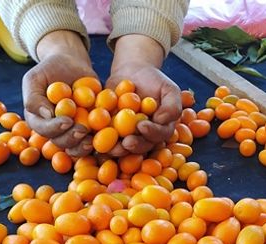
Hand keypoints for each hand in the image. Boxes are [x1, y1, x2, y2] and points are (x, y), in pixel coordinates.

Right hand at [22, 30, 95, 156]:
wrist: (71, 64)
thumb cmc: (49, 70)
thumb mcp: (35, 78)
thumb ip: (33, 96)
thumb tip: (47, 115)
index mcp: (39, 120)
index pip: (43, 129)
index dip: (54, 128)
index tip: (67, 120)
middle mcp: (55, 129)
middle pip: (60, 142)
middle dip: (71, 139)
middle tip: (83, 130)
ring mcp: (72, 131)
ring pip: (76, 146)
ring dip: (83, 146)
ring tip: (92, 139)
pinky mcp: (89, 128)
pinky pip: (93, 139)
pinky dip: (99, 141)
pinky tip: (107, 135)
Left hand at [107, 34, 181, 154]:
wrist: (132, 72)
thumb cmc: (154, 80)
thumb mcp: (168, 88)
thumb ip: (172, 105)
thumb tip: (162, 120)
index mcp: (160, 129)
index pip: (159, 135)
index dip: (152, 133)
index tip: (142, 126)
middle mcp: (144, 137)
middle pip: (141, 146)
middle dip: (134, 146)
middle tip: (126, 142)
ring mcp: (126, 136)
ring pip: (122, 147)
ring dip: (116, 149)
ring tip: (110, 147)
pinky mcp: (110, 132)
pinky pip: (104, 139)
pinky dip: (98, 140)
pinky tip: (93, 138)